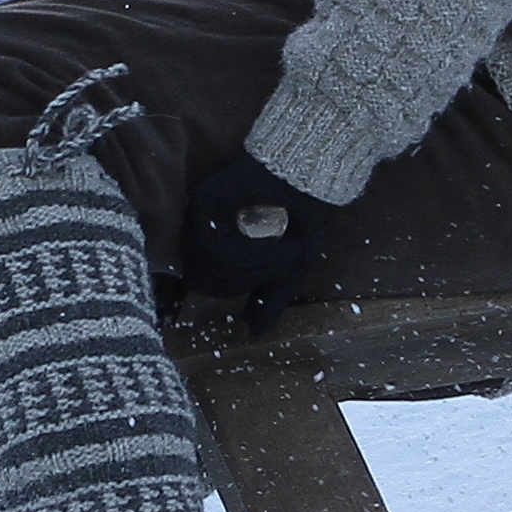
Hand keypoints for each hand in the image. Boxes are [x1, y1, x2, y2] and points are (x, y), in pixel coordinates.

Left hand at [182, 156, 332, 330]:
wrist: (314, 177)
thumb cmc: (301, 215)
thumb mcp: (288, 266)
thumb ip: (269, 296)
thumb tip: (255, 333)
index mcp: (210, 244)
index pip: (210, 285)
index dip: (244, 286)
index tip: (278, 269)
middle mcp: (197, 228)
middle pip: (208, 281)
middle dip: (253, 277)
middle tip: (286, 257)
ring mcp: (198, 213)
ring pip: (215, 267)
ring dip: (260, 266)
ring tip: (288, 246)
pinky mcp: (206, 200)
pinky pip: (222, 249)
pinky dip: (258, 254)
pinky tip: (282, 241)